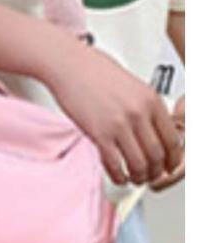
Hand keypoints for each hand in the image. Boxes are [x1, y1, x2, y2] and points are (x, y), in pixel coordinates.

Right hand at [46, 41, 183, 186]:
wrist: (69, 65)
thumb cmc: (95, 71)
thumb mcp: (133, 86)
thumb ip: (146, 108)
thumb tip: (154, 131)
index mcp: (151, 100)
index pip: (173, 139)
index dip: (172, 159)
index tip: (168, 166)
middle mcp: (139, 113)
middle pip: (157, 155)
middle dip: (155, 171)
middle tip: (151, 175)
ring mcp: (119, 124)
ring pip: (138, 164)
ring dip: (138, 176)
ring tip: (134, 177)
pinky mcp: (99, 134)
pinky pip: (114, 164)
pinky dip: (119, 176)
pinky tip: (118, 176)